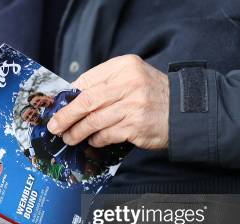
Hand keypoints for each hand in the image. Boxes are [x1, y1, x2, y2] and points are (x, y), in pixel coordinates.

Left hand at [47, 55, 169, 149]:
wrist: (184, 112)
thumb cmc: (153, 96)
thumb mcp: (132, 78)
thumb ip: (106, 85)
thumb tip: (72, 99)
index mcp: (124, 66)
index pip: (87, 80)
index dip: (69, 96)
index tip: (58, 107)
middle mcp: (129, 83)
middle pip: (86, 101)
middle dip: (66, 116)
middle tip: (55, 126)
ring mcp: (133, 105)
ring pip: (93, 121)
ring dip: (77, 132)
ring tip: (69, 138)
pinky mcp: (136, 126)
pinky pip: (106, 134)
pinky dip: (96, 140)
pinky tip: (93, 141)